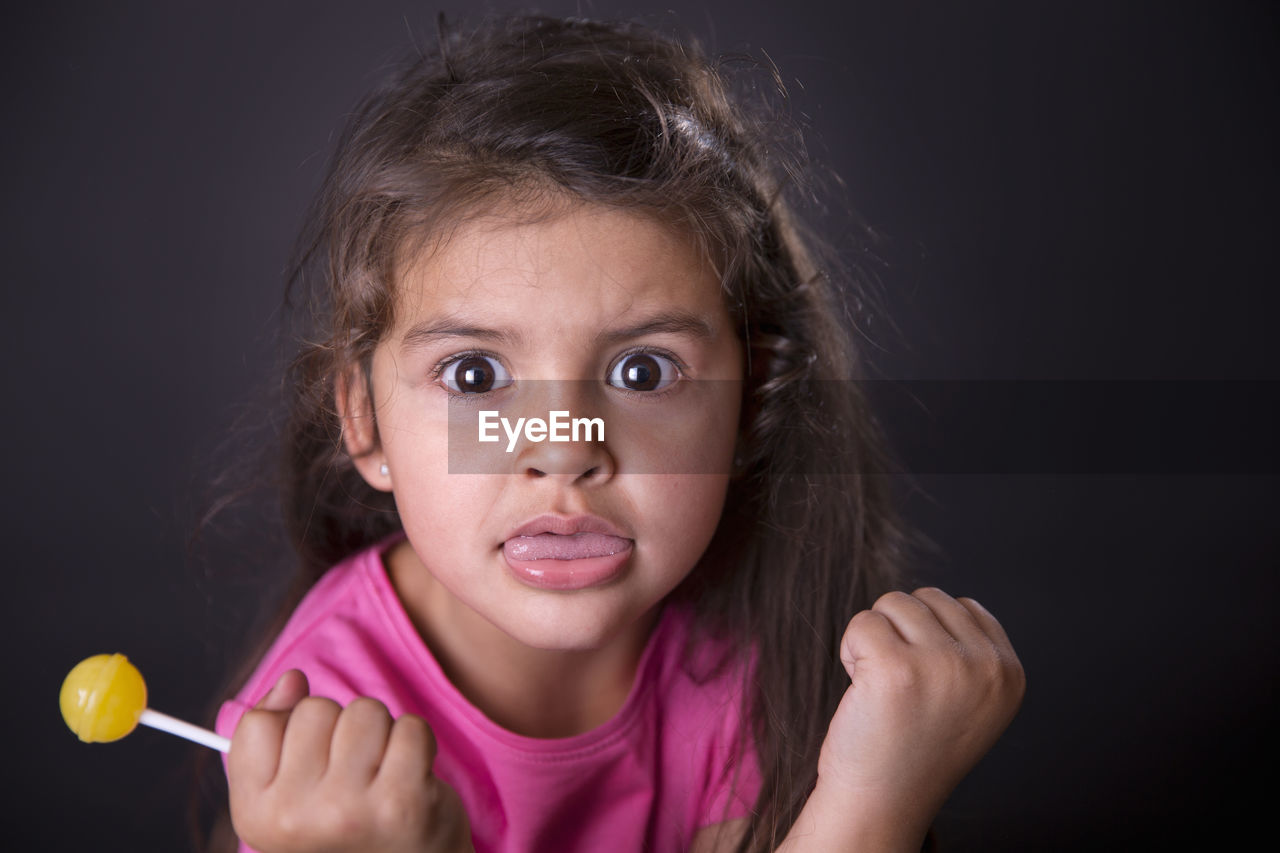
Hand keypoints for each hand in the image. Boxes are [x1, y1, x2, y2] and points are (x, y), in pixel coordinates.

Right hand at [228, 670, 472, 852]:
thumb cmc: (349, 827)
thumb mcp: (293, 793)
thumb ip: (277, 733)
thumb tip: (291, 680)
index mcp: (257, 814)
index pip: (258, 722)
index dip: (290, 729)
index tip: (312, 762)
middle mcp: (294, 816)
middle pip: (314, 709)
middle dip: (340, 730)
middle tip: (355, 777)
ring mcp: (348, 810)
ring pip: (364, 711)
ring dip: (381, 734)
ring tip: (383, 776)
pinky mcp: (402, 802)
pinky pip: (410, 728)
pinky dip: (418, 745)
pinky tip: (412, 780)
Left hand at [817, 588, 1024, 842]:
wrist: (881, 801)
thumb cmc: (913, 747)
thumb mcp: (970, 700)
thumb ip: (970, 652)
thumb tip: (941, 601)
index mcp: (1009, 673)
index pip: (964, 605)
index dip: (929, 636)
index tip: (925, 683)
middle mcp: (986, 667)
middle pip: (926, 599)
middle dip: (901, 632)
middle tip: (900, 686)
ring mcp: (944, 665)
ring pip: (892, 603)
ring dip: (875, 639)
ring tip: (882, 688)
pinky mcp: (897, 668)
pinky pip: (862, 623)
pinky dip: (851, 651)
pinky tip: (862, 690)